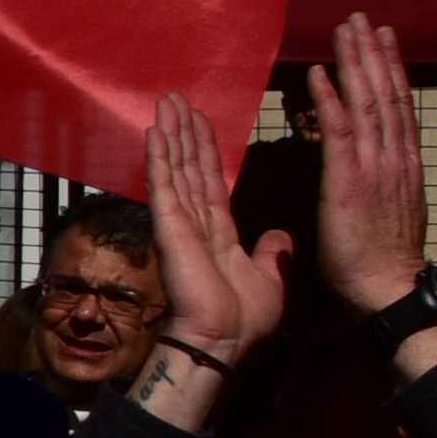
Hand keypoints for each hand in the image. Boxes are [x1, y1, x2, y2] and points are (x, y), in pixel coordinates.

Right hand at [136, 91, 294, 426]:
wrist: (226, 339)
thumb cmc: (244, 319)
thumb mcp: (271, 279)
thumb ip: (273, 254)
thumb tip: (281, 235)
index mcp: (219, 232)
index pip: (211, 181)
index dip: (206, 150)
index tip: (201, 122)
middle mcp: (196, 221)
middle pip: (190, 166)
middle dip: (185, 132)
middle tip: (177, 98)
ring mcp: (180, 222)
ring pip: (176, 168)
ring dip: (171, 133)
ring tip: (166, 102)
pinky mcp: (170, 226)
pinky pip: (164, 185)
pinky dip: (158, 157)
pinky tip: (155, 130)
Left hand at [307, 15, 436, 353]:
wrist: (387, 288)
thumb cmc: (381, 258)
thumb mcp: (390, 210)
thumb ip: (383, 182)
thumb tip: (376, 169)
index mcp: (403, 164)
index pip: (399, 106)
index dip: (391, 70)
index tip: (384, 39)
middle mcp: (394, 157)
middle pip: (386, 94)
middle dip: (373, 54)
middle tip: (363, 19)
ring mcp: (374, 166)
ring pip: (367, 102)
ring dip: (354, 63)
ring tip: (347, 29)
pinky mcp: (348, 180)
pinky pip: (338, 131)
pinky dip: (330, 99)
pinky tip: (320, 72)